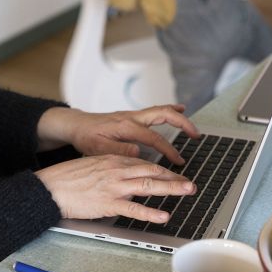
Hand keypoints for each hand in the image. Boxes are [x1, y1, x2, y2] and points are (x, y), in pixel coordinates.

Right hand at [35, 155, 195, 221]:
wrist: (49, 187)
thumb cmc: (66, 178)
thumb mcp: (92, 165)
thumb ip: (110, 168)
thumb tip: (122, 175)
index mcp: (113, 159)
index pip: (145, 163)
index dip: (162, 169)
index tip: (174, 174)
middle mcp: (117, 170)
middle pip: (153, 171)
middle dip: (174, 177)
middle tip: (190, 183)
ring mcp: (114, 186)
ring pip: (149, 185)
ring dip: (172, 188)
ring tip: (187, 192)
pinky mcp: (108, 203)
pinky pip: (134, 208)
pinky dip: (151, 212)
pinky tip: (163, 215)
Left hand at [37, 105, 199, 164]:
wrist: (75, 125)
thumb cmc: (85, 137)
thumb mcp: (97, 148)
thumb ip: (117, 150)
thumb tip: (138, 152)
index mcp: (126, 126)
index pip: (154, 138)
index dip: (168, 150)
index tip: (178, 162)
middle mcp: (132, 117)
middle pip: (164, 114)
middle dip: (183, 123)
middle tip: (196, 134)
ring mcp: (133, 115)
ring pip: (161, 110)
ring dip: (178, 115)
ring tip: (192, 124)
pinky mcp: (132, 117)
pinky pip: (155, 111)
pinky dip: (169, 111)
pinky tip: (178, 111)